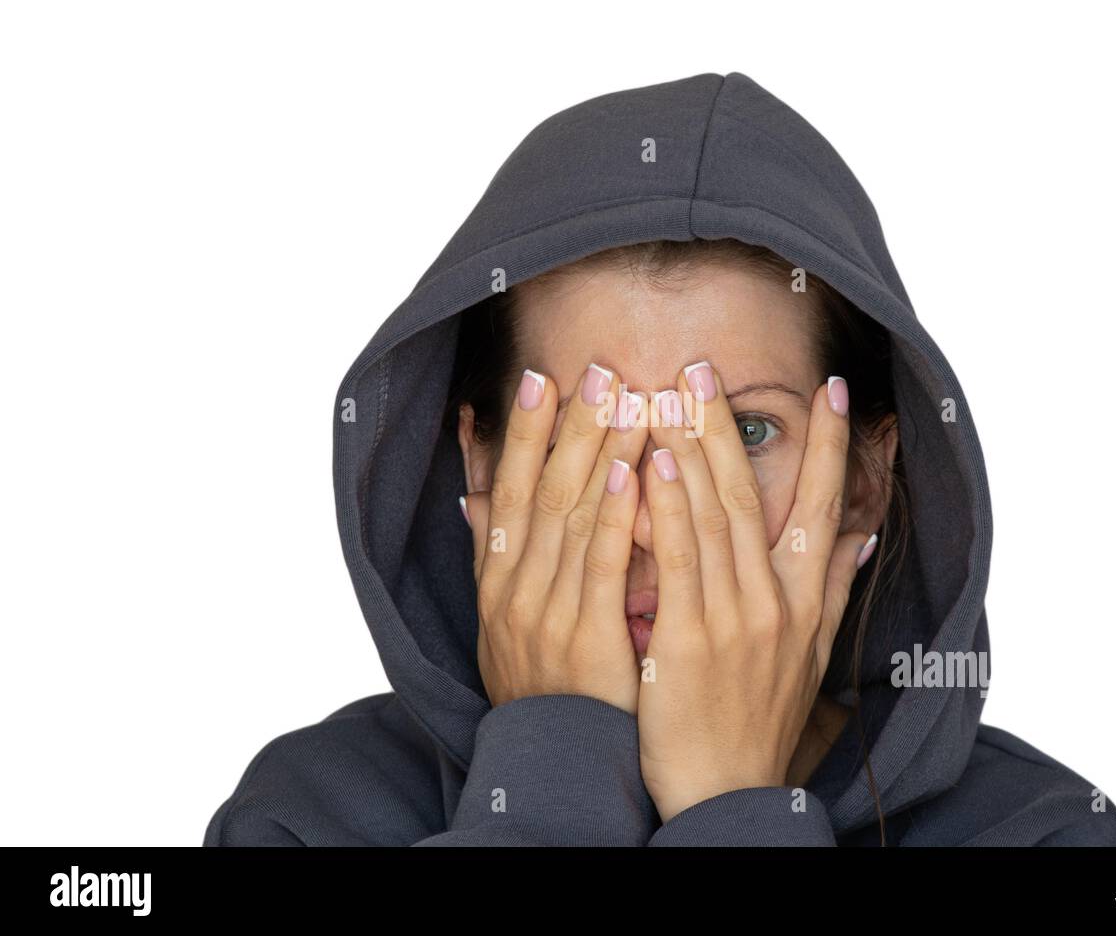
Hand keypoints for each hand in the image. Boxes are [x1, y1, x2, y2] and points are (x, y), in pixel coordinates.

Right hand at [461, 364, 649, 713]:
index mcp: (498, 579)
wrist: (557, 760)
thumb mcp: (503, 615)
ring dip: (597, 454)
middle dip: (570, 427)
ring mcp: (547, 612)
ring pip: (572, 518)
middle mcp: (514, 588)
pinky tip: (628, 473)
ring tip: (621, 401)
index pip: (510, 491)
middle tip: (597, 370)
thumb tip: (472, 489)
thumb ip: (493, 548)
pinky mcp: (585, 639)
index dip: (523, 434)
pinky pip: (599, 567)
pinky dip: (611, 516)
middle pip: (543, 491)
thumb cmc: (543, 681)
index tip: (539, 380)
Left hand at [636, 363, 872, 821]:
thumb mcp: (811, 654)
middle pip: (756, 498)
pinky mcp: (690, 640)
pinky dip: (668, 508)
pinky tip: (652, 463)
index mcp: (807, 602)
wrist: (727, 790)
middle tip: (709, 368)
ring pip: (715, 518)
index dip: (832, 447)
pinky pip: (678, 560)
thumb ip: (834, 590)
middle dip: (732, 428)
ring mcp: (736, 619)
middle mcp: (778, 602)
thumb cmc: (759, 719)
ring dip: (695, 450)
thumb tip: (859, 536)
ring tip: (676, 393)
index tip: (835, 391)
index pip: (824, 508)